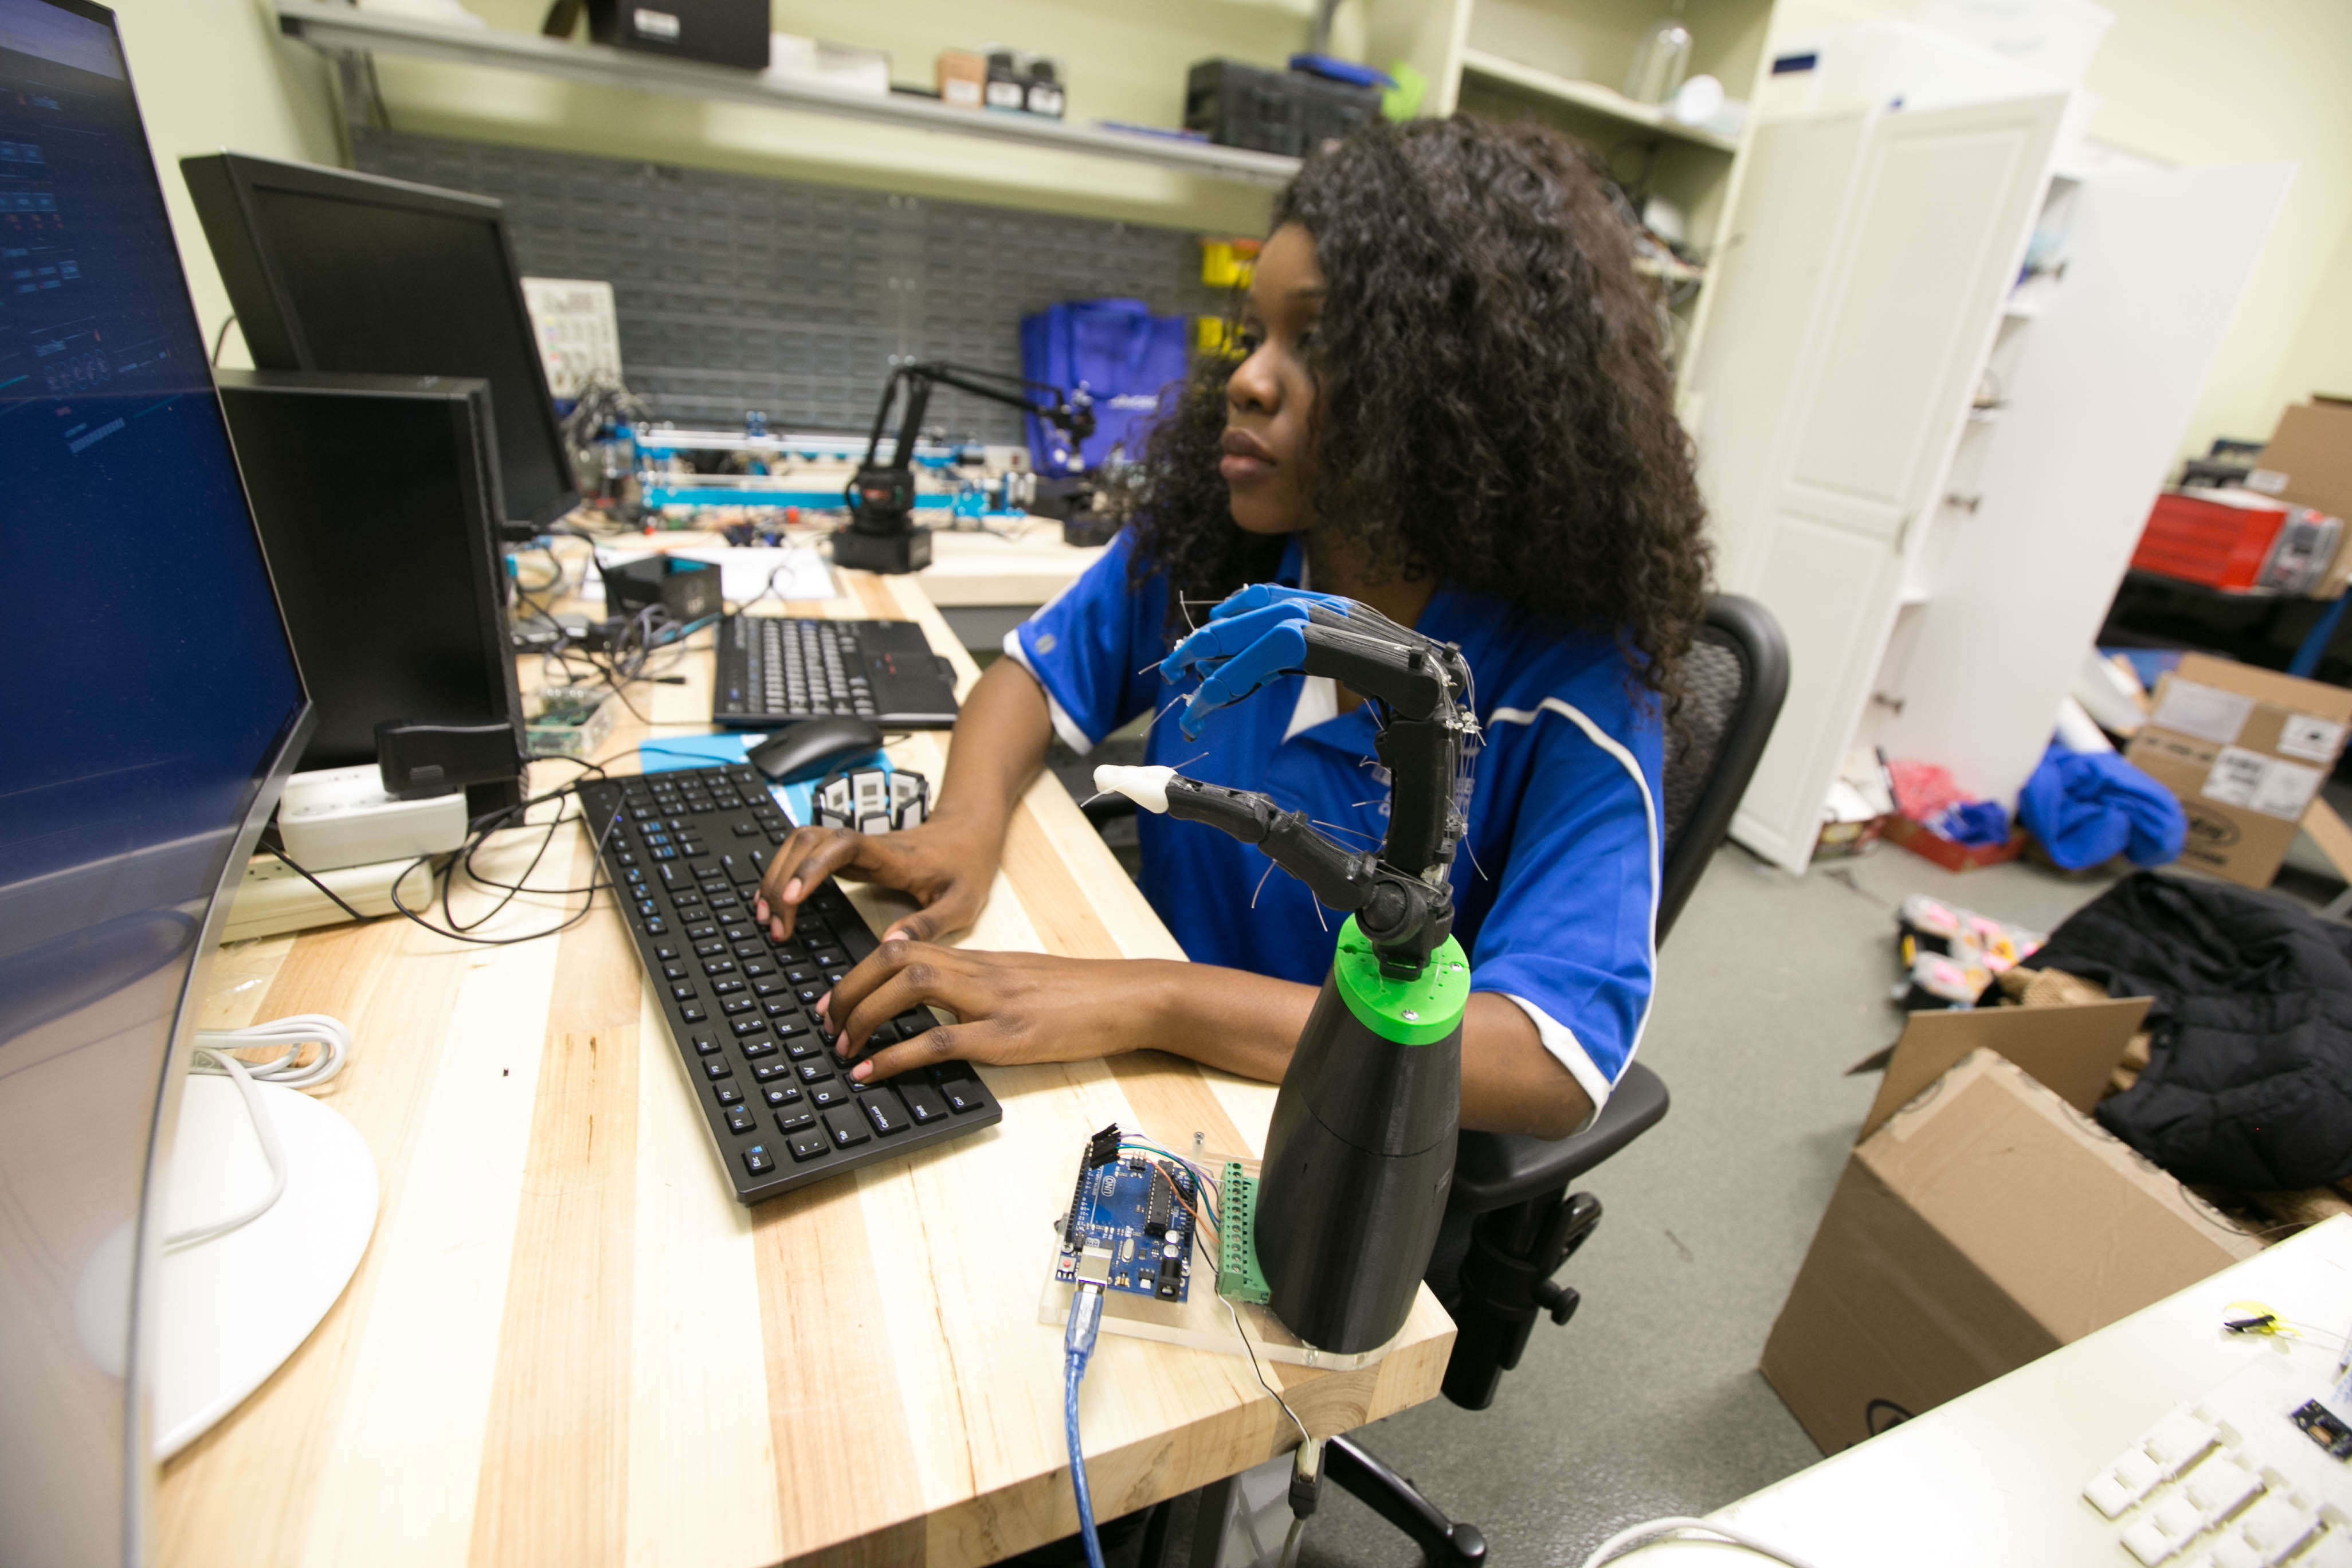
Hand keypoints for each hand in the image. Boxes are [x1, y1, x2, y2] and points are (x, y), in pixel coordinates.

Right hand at [752, 816, 997, 943]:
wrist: (969, 833)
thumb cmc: (966, 866)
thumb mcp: (960, 903)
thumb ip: (928, 924)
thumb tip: (889, 946)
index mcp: (892, 855)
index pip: (842, 845)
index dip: (811, 867)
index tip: (790, 900)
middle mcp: (866, 844)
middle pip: (807, 840)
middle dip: (781, 879)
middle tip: (775, 927)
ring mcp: (854, 846)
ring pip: (800, 842)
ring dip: (777, 875)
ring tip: (768, 919)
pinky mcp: (848, 854)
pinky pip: (806, 853)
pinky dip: (785, 874)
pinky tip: (777, 904)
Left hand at [817, 939, 1176, 1082]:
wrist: (1128, 998)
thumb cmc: (1079, 996)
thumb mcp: (1019, 983)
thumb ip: (976, 989)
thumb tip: (936, 1012)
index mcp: (978, 960)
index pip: (902, 948)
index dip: (857, 972)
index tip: (832, 1001)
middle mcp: (978, 972)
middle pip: (893, 959)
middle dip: (848, 991)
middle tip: (826, 1026)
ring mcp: (992, 1001)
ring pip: (910, 986)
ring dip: (864, 1015)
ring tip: (843, 1048)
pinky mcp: (1008, 1035)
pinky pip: (941, 1040)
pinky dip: (898, 1056)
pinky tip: (874, 1071)